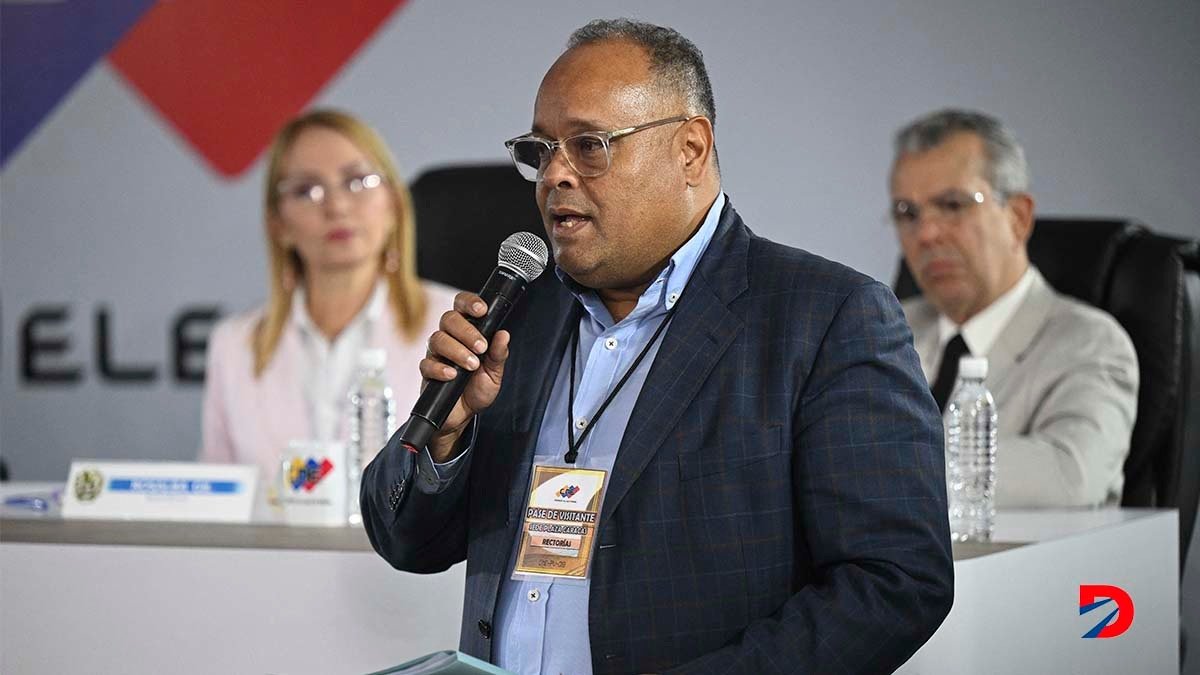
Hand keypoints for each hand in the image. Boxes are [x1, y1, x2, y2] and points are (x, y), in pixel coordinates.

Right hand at [418, 291, 509, 461]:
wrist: (463, 414)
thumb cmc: (477, 388)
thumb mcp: (494, 372)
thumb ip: (498, 354)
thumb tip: (504, 334)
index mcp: (466, 331)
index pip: (462, 306)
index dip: (470, 302)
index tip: (482, 310)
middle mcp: (449, 338)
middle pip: (449, 319)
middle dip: (467, 332)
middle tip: (481, 348)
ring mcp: (436, 353)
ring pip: (438, 339)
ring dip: (457, 351)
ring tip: (472, 365)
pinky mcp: (427, 371)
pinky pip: (427, 364)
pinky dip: (440, 368)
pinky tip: (452, 375)